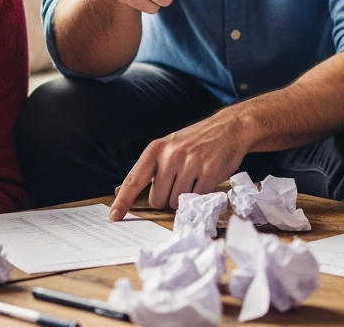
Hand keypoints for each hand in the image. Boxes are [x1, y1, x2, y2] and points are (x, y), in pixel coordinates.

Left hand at [109, 111, 249, 219]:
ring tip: (193, 179)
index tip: (114, 216)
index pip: (134, 180)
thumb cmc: (195, 142)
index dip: (123, 200)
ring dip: (184, 198)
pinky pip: (197, 199)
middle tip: (178, 183)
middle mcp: (170, 156)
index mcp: (156, 150)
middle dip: (166, 199)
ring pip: (176, 202)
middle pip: (157, 200)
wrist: (229, 128)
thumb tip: (120, 190)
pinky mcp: (209, 173)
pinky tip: (204, 178)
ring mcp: (190, 164)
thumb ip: (146, 171)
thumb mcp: (167, 148)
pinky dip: (200, 195)